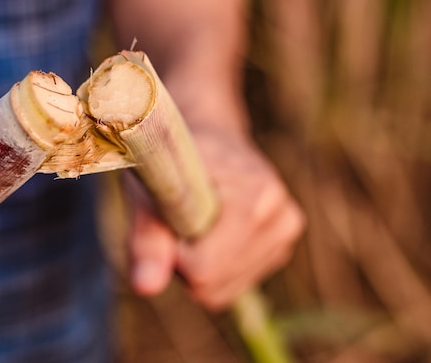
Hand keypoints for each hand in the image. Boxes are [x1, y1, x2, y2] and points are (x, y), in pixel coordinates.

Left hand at [129, 129, 304, 310]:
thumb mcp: (148, 191)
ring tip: (194, 221)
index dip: (172, 251)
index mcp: (257, 194)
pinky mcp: (279, 249)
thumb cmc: (171, 159)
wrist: (207, 139)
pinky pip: (230, 287)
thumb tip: (145, 287)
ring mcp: (285, 234)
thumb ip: (147, 239)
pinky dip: (210, 269)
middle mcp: (282, 216)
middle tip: (178, 218)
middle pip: (213, 284)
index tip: (167, 218)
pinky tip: (209, 234)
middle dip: (183, 261)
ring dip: (195, 266)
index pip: (205, 267)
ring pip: (221, 291)